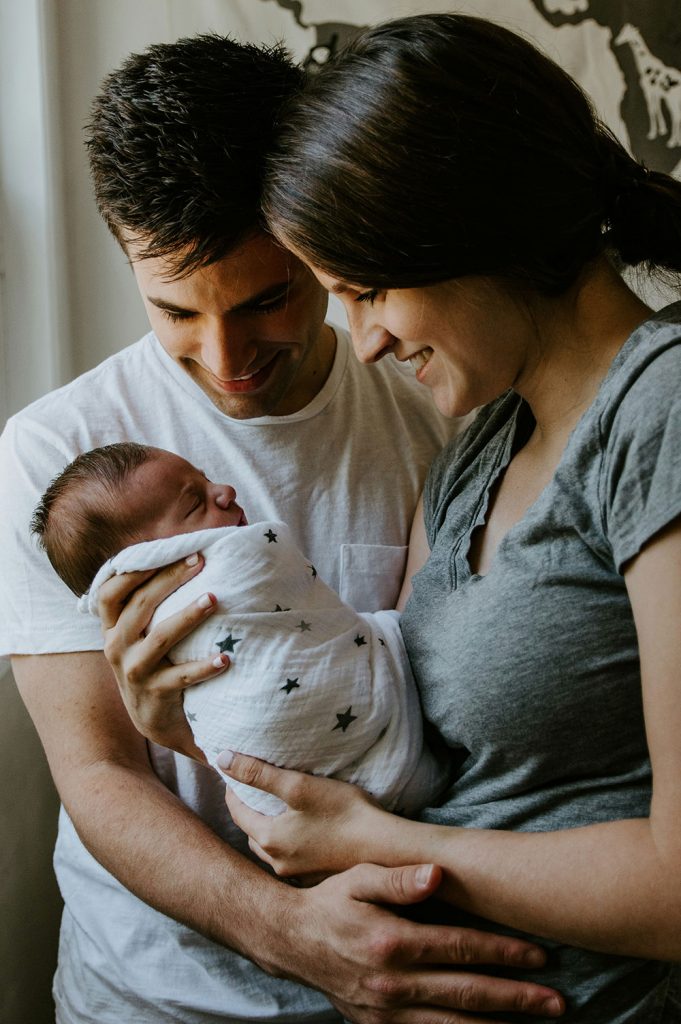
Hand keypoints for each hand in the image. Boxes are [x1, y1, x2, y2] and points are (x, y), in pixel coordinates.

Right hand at [98, 554, 228, 758]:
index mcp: (113, 628)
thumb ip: (150, 604)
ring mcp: (134, 671)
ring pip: (161, 637)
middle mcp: (117, 647)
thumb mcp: (140, 635)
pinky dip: (204, 667)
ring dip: (188, 616)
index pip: (111, 593)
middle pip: (140, 605)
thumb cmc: (154, 663)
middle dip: (170, 580)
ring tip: (213, 599)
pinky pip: (181, 677)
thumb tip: (186, 558)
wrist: (155, 720)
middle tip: (200, 562)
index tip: (169, 551)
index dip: (135, 570)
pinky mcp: (155, 693)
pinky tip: (225, 658)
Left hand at [220, 752, 385, 876]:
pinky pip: (290, 859)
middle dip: (248, 812)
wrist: (384, 849)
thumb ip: (259, 773)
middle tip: (252, 792)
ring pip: (270, 849)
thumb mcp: (298, 785)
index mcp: (269, 840)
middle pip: (251, 833)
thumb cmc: (344, 813)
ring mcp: (296, 874)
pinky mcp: (314, 877)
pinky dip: (287, 844)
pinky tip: (301, 833)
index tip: (234, 775)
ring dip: (266, 830)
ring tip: (275, 811)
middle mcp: (277, 863)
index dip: (233, 791)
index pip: (237, 813)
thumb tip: (222, 759)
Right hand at [269, 863, 564, 1021]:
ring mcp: (387, 1012)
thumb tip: (437, 874)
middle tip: (558, 1002)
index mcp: (393, 942)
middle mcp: (394, 984)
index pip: (461, 949)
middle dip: (517, 999)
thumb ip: (398, 878)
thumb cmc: (331, 901)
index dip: (503, 952)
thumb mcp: (358, 878)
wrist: (291, 941)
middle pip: (467, 994)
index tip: (540, 955)